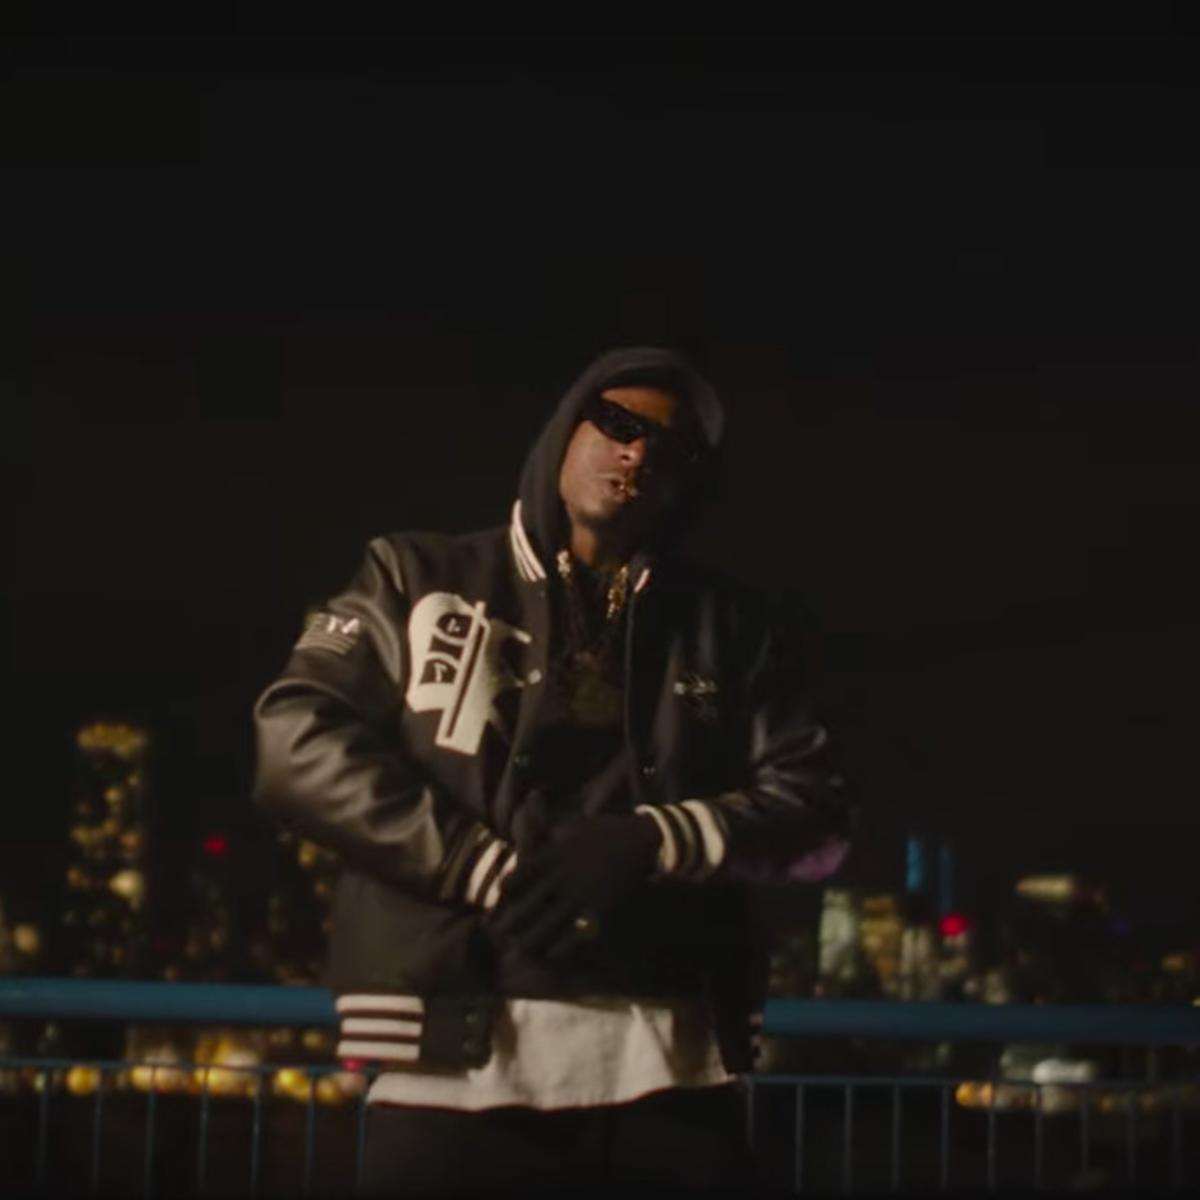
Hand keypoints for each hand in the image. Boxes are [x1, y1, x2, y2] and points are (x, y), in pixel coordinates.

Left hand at [485, 813, 660, 960]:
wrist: (638, 839)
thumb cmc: (602, 830)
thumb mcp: (570, 826)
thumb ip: (548, 832)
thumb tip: (523, 832)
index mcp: (555, 853)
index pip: (523, 873)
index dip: (508, 887)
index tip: (498, 897)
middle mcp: (564, 874)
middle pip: (531, 901)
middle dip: (514, 918)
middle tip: (499, 932)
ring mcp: (582, 892)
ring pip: (551, 920)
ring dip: (533, 936)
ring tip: (520, 949)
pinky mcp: (599, 906)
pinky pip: (577, 930)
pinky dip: (563, 944)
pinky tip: (552, 953)